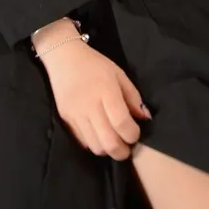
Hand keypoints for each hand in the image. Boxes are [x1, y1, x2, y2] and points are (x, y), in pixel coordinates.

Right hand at [38, 32, 150, 160]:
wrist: (63, 57)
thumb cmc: (94, 64)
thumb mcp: (118, 74)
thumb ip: (133, 96)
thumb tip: (145, 118)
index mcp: (106, 91)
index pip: (121, 123)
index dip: (133, 134)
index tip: (136, 133)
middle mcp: (90, 105)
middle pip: (109, 143)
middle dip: (122, 151)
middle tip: (127, 146)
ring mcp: (75, 115)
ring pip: (95, 147)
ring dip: (108, 149)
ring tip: (113, 139)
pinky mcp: (65, 120)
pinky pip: (83, 142)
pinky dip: (94, 143)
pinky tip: (98, 134)